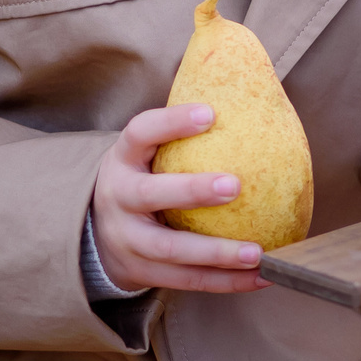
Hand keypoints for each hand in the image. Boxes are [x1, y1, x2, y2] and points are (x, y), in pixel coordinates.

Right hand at [88, 104, 269, 294]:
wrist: (95, 232)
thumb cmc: (143, 176)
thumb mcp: (147, 151)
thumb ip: (181, 129)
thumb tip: (248, 79)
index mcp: (122, 160)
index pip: (140, 133)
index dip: (171, 123)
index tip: (210, 113)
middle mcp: (118, 199)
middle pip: (149, 196)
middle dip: (190, 190)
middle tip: (235, 184)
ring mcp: (127, 241)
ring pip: (170, 250)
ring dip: (215, 253)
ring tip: (257, 252)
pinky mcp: (143, 273)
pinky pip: (188, 281)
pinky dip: (227, 281)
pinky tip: (264, 275)